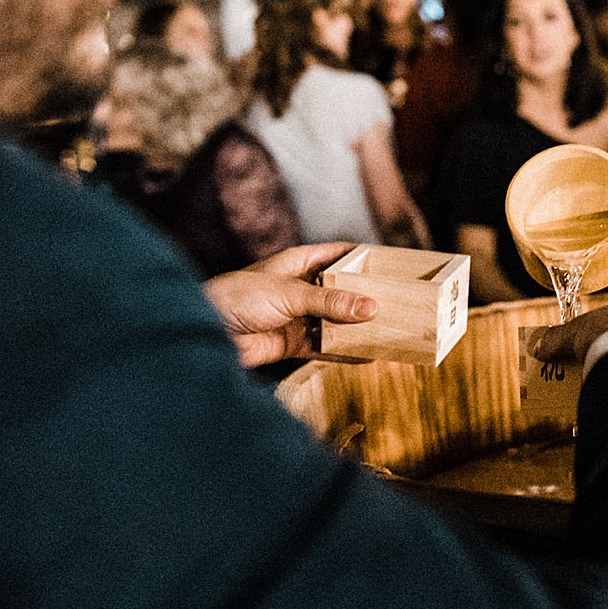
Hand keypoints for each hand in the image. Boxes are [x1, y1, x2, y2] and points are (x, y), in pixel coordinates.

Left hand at [203, 244, 378, 366]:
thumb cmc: (239, 297)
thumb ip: (331, 302)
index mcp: (300, 262)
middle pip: (343, 290)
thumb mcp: (290, 293)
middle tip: (400, 302)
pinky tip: (367, 354)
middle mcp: (302, 287)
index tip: (393, 264)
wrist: (207, 330)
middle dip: (367, 297)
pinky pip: (326, 346)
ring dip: (357, 327)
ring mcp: (299, 315)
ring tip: (390, 330)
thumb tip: (371, 308)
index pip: (340, 254)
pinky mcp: (293, 342)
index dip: (365, 257)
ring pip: (336, 320)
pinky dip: (345, 351)